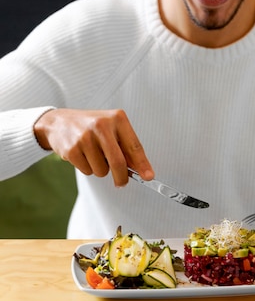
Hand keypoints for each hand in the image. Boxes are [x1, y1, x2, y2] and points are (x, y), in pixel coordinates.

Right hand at [34, 108, 153, 186]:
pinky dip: (87, 168)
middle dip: (122, 177)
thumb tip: (141, 170)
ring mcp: (85, 137)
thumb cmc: (92, 127)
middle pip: (118, 162)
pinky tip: (82, 154)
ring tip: (93, 155)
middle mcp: (102, 125)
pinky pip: (87, 171)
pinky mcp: (72, 149)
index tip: (149, 176)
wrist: (60, 122)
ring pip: (102, 170)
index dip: (142, 164)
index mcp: (117, 118)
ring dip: (100, 169)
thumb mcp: (112, 129)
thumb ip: (126, 147)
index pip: (134, 146)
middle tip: (122, 182)